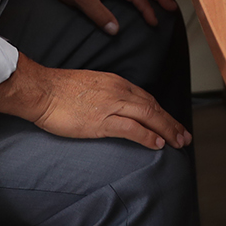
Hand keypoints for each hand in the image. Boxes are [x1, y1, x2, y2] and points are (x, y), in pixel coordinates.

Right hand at [0, 53, 190, 150]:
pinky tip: (157, 143)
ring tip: (178, 141)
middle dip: (170, 122)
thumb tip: (115, 105)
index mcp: (116, 82)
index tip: (170, 122)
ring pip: (148, 116)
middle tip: (184, 135)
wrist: (42, 90)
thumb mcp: (91, 84)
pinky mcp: (101, 121)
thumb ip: (106, 93)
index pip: (146, 97)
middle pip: (153, 106)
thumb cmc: (59, 89)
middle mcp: (119, 91)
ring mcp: (111, 105)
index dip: (161, 112)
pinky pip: (131, 128)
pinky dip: (147, 135)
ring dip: (166, 130)